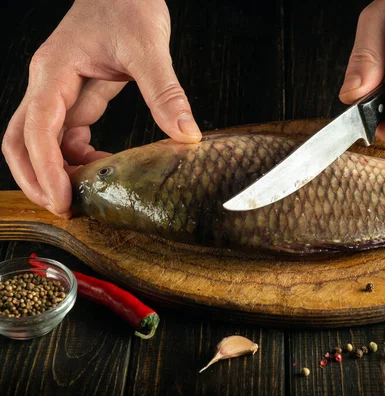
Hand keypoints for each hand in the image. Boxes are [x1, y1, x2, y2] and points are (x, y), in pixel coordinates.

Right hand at [1, 0, 201, 217]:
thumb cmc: (128, 4)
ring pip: (40, 140)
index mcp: (54, 71)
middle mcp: (47, 83)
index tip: (63, 199)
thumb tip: (185, 134)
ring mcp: (58, 89)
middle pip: (20, 140)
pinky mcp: (75, 93)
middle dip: (36, 178)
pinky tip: (101, 167)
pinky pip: (66, 133)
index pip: (37, 129)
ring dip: (56, 170)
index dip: (46, 169)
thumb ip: (165, 92)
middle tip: (65, 208)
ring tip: (84, 196)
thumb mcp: (149, 47)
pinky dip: (77, 155)